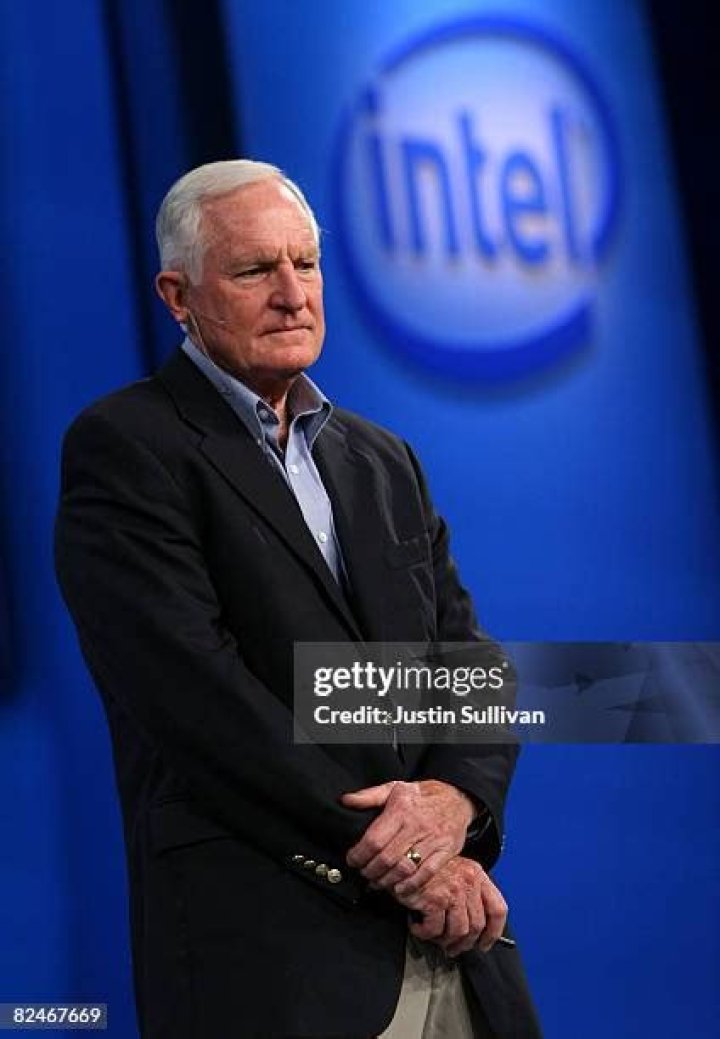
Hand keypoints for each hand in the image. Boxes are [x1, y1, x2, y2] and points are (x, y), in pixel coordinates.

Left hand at [342, 780, 475, 890]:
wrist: (456, 797)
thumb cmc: (422, 795)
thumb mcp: (394, 787)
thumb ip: (369, 796)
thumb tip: (346, 801)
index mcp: (401, 810)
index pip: (374, 839)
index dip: (359, 855)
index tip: (352, 860)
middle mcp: (417, 825)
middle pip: (387, 858)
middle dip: (370, 871)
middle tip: (363, 873)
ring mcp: (433, 840)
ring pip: (405, 869)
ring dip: (386, 881)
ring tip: (377, 882)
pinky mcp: (446, 851)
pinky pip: (426, 874)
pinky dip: (410, 885)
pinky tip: (399, 889)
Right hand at [395, 856, 507, 955]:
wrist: (401, 857)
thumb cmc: (425, 866)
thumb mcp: (453, 872)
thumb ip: (467, 893)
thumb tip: (475, 929)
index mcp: (477, 874)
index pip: (498, 909)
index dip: (493, 932)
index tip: (484, 944)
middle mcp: (468, 881)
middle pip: (477, 926)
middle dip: (464, 943)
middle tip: (452, 948)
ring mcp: (453, 891)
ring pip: (458, 932)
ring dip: (445, 941)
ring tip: (433, 937)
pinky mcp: (435, 899)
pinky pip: (435, 930)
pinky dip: (424, 933)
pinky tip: (417, 926)